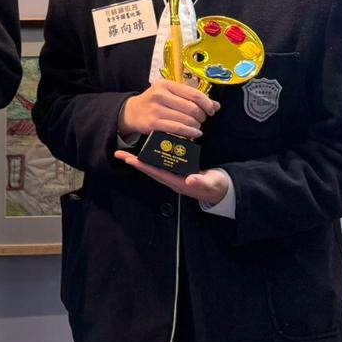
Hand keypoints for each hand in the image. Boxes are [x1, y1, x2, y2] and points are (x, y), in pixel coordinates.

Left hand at [113, 153, 230, 204]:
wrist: (222, 190)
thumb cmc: (216, 186)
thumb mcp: (211, 184)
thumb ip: (201, 182)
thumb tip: (190, 180)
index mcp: (178, 182)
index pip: (157, 173)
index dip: (143, 166)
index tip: (130, 160)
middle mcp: (172, 179)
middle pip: (150, 169)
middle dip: (135, 162)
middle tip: (119, 154)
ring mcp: (174, 176)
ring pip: (153, 167)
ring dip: (140, 160)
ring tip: (126, 153)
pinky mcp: (177, 171)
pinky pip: (160, 164)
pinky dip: (151, 158)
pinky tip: (145, 151)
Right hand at [117, 78, 218, 140]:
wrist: (132, 112)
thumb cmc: (155, 102)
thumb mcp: (171, 94)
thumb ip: (192, 98)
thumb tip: (216, 105)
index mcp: (166, 85)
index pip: (194, 94)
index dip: (207, 103)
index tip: (211, 110)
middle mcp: (160, 95)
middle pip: (191, 107)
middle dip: (202, 116)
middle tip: (202, 120)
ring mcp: (156, 109)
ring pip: (186, 119)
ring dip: (196, 125)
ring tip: (197, 127)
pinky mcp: (153, 122)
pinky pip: (178, 129)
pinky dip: (190, 132)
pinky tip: (194, 133)